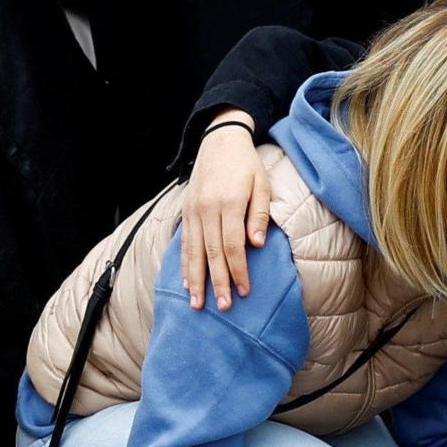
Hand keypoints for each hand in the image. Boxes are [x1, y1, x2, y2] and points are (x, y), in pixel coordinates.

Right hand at [181, 113, 271, 308]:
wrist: (219, 139)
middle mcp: (207, 209)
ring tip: (197, 303)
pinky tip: (185, 280)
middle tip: (224, 307)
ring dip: (195, 279)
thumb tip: (256, 245)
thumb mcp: (262, 184)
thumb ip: (259, 214)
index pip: (233, 246)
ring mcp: (193, 210)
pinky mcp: (186, 210)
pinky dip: (184, 263)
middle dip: (217, 283)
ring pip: (193, 251)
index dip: (239, 271)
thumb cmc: (246, 164)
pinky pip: (184, 242)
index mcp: (229, 203)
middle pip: (211, 253)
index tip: (245, 291)